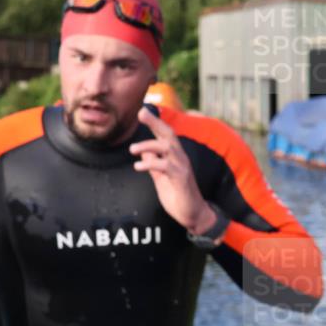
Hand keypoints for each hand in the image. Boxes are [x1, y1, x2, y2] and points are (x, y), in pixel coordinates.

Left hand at [130, 107, 215, 234]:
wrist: (193, 214)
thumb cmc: (178, 195)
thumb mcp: (161, 178)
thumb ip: (153, 164)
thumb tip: (142, 152)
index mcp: (175, 156)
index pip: (165, 135)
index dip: (155, 122)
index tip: (142, 111)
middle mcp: (181, 158)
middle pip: (169, 134)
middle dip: (156, 122)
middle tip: (141, 113)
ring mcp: (182, 167)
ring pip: (167, 148)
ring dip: (148, 145)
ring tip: (132, 150)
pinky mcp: (181, 179)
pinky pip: (166, 166)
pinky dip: (151, 164)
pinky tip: (138, 167)